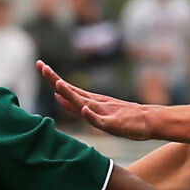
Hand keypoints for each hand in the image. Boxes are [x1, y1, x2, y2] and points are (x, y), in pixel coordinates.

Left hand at [40, 61, 159, 139]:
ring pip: (83, 102)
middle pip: (70, 91)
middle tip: (41, 65)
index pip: (66, 88)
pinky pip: (101, 120)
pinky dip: (92, 115)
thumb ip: (75, 104)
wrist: (148, 120)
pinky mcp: (113, 124)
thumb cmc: (121, 116)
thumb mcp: (94, 109)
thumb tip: (55, 95)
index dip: (52, 78)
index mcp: (88, 100)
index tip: (40, 65)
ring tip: (58, 84)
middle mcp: (94, 103)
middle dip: (54, 80)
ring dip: (71, 94)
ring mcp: (103, 112)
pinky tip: (85, 109)